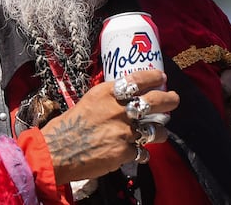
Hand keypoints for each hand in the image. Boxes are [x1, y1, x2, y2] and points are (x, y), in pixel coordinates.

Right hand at [41, 69, 178, 182]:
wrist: (56, 151)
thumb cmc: (67, 126)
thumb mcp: (88, 102)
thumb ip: (109, 100)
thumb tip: (126, 99)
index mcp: (107, 93)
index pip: (138, 80)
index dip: (154, 77)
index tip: (161, 77)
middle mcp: (119, 110)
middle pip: (155, 101)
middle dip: (170, 100)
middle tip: (174, 99)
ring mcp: (124, 132)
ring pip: (155, 130)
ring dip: (159, 131)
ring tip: (158, 132)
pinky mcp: (125, 152)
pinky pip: (142, 152)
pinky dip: (140, 153)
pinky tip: (136, 152)